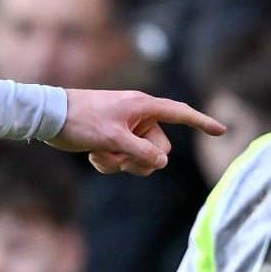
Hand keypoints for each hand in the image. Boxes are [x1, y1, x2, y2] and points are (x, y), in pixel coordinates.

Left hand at [49, 90, 224, 176]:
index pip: (180, 114)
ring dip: (123, 164)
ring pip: (141, 158)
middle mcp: (138, 117)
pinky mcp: (113, 139)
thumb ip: (140, 152)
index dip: (201, 123)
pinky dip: (111, 163)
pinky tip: (93, 157)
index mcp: (143, 107)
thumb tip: (162, 163)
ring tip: (101, 156)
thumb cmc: (81, 120)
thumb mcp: (112, 139)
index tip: (221, 130)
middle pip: (160, 148)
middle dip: (141, 160)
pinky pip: (125, 159)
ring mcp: (126, 129)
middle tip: (119, 159)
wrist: (49, 117)